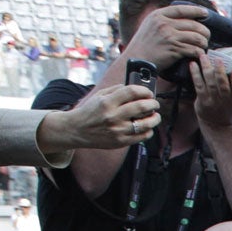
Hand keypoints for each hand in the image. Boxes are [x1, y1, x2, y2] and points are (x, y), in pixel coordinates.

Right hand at [41, 81, 159, 152]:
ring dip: (155, 118)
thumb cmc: (90, 112)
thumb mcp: (99, 96)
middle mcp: (113, 116)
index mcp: (107, 102)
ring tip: (154, 116)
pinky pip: (143, 136)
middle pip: (142, 107)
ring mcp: (118, 130)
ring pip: (146, 124)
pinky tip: (146, 127)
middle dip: (153, 104)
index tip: (149, 93)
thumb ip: (117, 90)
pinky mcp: (121, 141)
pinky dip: (149, 131)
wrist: (76, 130)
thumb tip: (136, 88)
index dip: (145, 90)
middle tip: (155, 104)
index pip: (132, 91)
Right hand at [122, 2, 210, 70]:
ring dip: (204, 43)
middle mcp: (164, 24)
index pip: (181, 9)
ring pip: (197, 37)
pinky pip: (194, 49)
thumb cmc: (145, 44)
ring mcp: (169, 37)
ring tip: (203, 46)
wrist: (137, 59)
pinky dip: (200, 52)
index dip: (196, 10)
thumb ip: (163, 20)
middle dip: (204, 31)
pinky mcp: (174, 50)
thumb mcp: (150, 25)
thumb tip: (182, 17)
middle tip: (206, 36)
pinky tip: (200, 53)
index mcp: (158, 15)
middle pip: (194, 24)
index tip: (205, 13)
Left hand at [189, 52, 231, 128]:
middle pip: (223, 87)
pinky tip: (194, 65)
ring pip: (210, 84)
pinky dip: (195, 74)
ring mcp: (214, 102)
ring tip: (204, 57)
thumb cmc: (229, 107)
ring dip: (207, 69)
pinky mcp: (202, 100)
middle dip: (220, 72)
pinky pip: (198, 85)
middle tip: (218, 60)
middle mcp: (226, 103)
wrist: (217, 123)